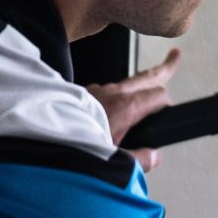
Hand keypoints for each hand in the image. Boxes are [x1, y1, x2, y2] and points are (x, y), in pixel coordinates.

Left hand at [85, 47, 181, 171]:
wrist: (42, 138)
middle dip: (163, 68)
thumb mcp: (113, 160)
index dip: (166, 104)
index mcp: (125, 107)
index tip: (168, 112)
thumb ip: (139, 159)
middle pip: (145, 76)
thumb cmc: (73, 147)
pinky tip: (110, 108)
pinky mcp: (81, 94)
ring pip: (123, 83)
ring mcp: (96, 90)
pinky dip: (113, 94)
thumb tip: (154, 156)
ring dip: (135, 84)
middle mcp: (112, 92)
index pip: (159, 95)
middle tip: (175, 57)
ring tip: (144, 85)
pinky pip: (104, 91)